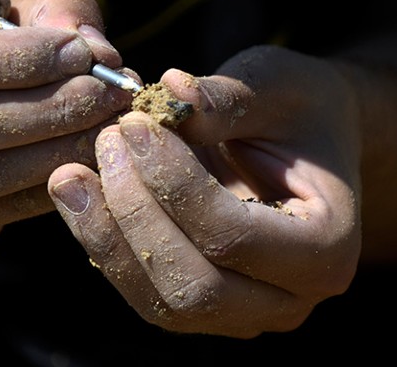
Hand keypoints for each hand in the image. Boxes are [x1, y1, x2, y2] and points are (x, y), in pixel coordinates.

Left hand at [49, 45, 361, 337]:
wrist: (300, 139)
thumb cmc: (297, 108)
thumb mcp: (276, 86)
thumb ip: (229, 97)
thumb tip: (170, 91)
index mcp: (327, 247)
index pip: (234, 236)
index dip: (173, 182)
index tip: (135, 125)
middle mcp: (288, 298)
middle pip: (195, 287)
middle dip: (135, 213)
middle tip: (104, 142)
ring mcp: (240, 311)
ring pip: (159, 301)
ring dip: (106, 236)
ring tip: (70, 174)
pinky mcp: (197, 303)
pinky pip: (141, 290)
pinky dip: (104, 244)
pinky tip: (79, 193)